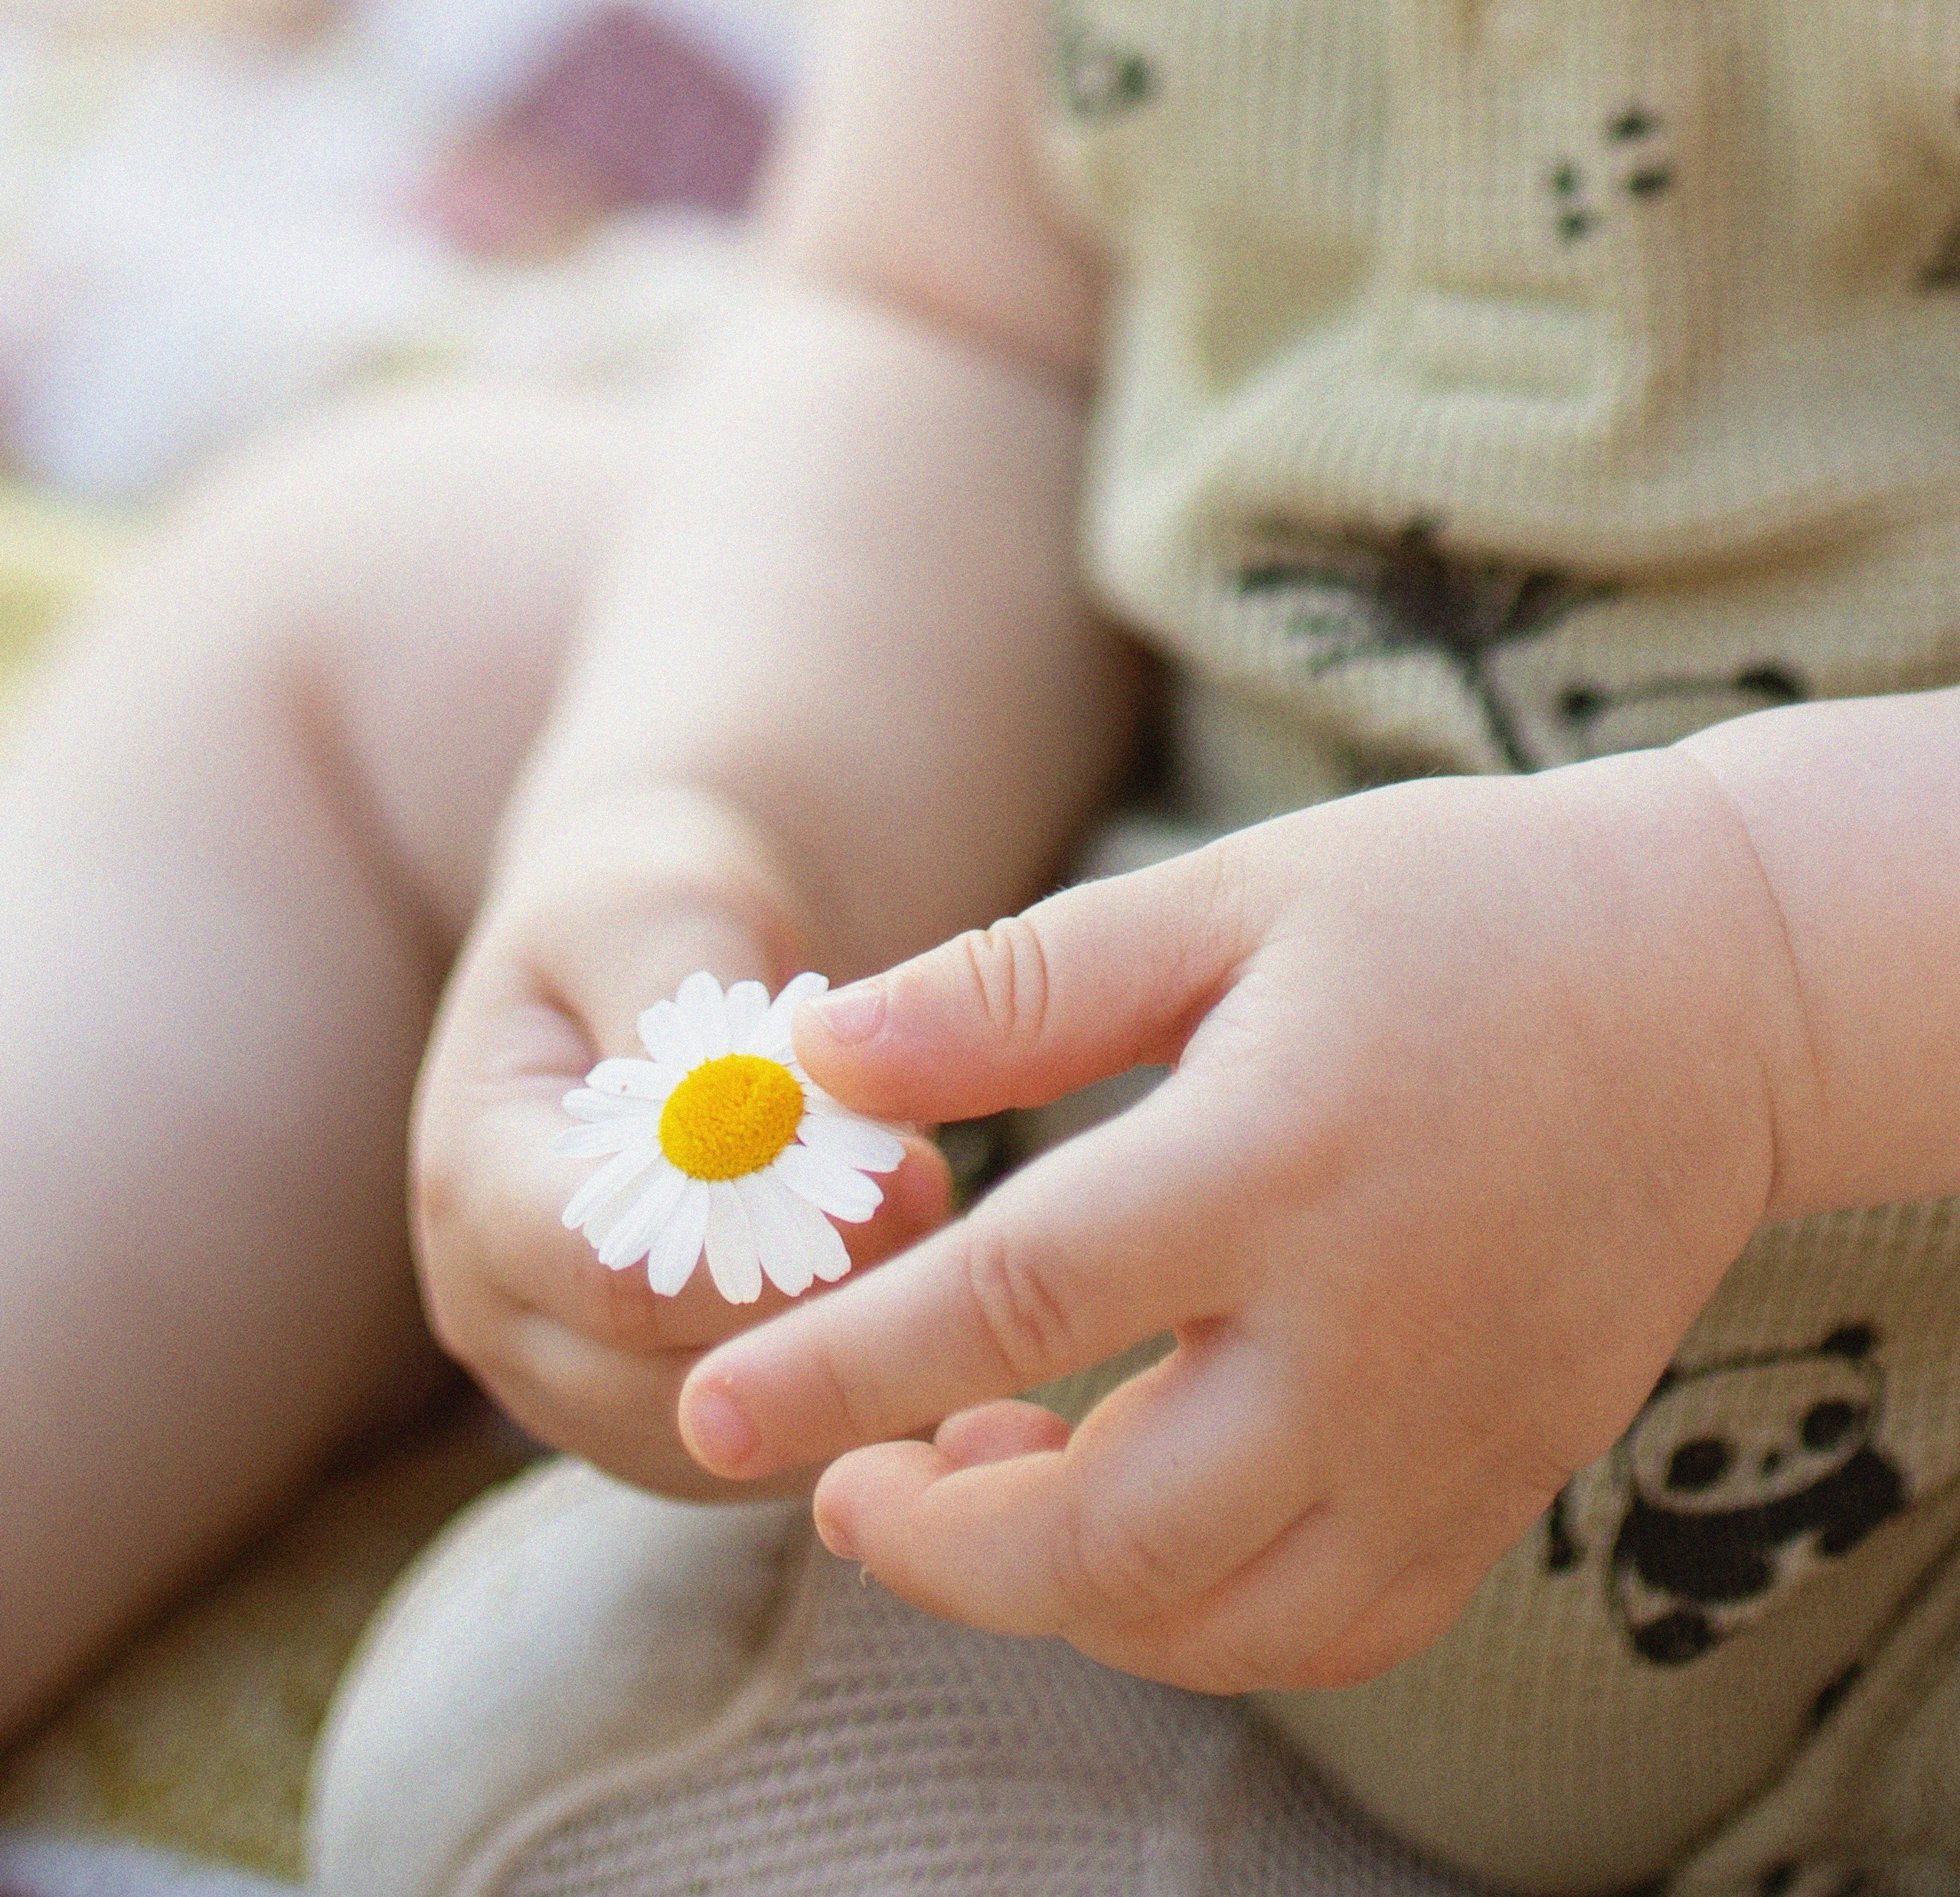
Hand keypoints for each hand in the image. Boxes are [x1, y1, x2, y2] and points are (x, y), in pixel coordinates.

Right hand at [413, 785, 950, 1499]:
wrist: (637, 965)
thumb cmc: (645, 918)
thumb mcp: (658, 913)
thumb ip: (696, 1012)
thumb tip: (772, 1119)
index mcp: (479, 1185)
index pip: (609, 1274)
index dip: (767, 1244)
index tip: (911, 1181)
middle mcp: (503, 1317)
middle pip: (676, 1388)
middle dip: (835, 1316)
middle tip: (962, 1223)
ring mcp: (575, 1387)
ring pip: (736, 1448)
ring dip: (860, 1368)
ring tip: (963, 1261)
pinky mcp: (658, 1419)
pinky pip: (770, 1459)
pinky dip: (863, 1406)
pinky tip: (956, 1325)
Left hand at [677, 751, 1811, 1686]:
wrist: (1715, 995)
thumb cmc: (1459, 913)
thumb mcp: (1229, 899)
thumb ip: (1013, 989)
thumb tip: (819, 1057)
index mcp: (1276, 1162)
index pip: (1008, 1306)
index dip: (836, 1370)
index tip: (715, 1412)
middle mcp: (1368, 1338)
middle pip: (1104, 1538)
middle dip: (933, 1541)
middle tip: (845, 1479)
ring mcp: (1450, 1437)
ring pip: (1208, 1620)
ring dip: (1050, 1591)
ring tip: (978, 1475)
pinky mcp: (1502, 1482)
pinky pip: (1327, 1629)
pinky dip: (1188, 1620)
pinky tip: (1128, 1517)